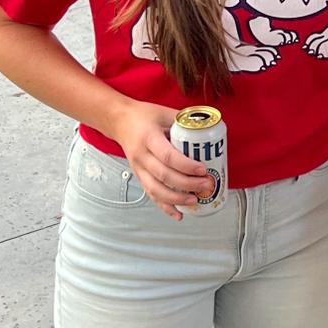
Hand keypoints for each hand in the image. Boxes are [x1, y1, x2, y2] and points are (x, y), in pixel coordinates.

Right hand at [108, 99, 215, 220]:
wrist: (119, 121)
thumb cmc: (144, 115)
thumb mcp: (164, 112)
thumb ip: (184, 121)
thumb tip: (207, 130)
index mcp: (149, 138)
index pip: (168, 156)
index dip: (186, 165)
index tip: (203, 169)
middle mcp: (142, 156)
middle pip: (164, 176)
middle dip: (187, 184)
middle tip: (206, 185)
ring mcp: (139, 168)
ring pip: (156, 190)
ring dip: (177, 199)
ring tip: (195, 201)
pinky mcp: (139, 176)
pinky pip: (151, 195)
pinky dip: (165, 207)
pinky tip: (178, 214)